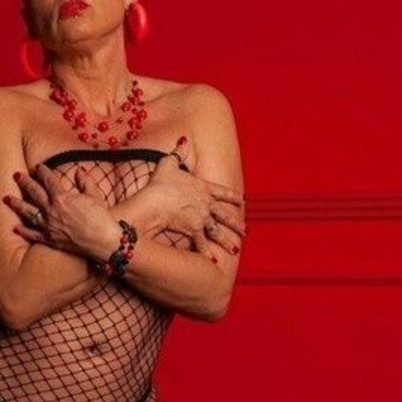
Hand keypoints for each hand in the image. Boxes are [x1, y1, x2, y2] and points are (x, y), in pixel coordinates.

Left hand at [3, 163, 119, 258]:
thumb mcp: (94, 196)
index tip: (38, 167)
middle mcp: (51, 210)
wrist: (102, 242)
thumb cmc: (101, 219)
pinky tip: (15, 226)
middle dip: (24, 182)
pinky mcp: (49, 239)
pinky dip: (23, 230)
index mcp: (62, 197)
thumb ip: (85, 182)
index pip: (49, 180)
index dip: (42, 172)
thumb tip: (79, 171)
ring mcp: (48, 226)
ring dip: (16, 204)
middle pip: (34, 193)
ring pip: (28, 212)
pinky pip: (32, 234)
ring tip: (6, 198)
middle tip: (16, 175)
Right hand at [140, 141, 245, 256]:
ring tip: (235, 249)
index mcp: (203, 187)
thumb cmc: (161, 182)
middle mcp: (206, 203)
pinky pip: (202, 244)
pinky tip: (214, 261)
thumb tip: (183, 139)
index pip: (223, 192)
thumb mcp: (169, 163)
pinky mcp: (193, 230)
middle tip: (245, 231)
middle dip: (236, 223)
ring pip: (218, 231)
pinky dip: (207, 253)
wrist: (156, 200)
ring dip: (227, 241)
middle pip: (225, 214)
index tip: (242, 202)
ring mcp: (202, 217)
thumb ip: (178, 152)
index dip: (232, 197)